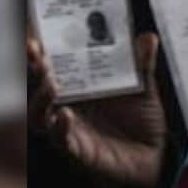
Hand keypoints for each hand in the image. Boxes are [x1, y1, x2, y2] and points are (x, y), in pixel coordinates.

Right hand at [35, 33, 168, 187]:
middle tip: (35, 51)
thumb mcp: (144, 89)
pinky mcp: (78, 151)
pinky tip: (66, 115)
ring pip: (39, 115)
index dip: (39, 51)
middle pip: (38, 86)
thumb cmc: (142, 120)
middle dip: (33, 68)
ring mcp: (69, 129)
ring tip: (52, 83)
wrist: (154, 156)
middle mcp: (67, 105)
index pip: (52, 65)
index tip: (34, 31)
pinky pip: (61, 140)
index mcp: (79, 87)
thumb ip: (142, 65)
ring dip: (40, 98)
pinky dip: (60, 127)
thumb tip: (149, 37)